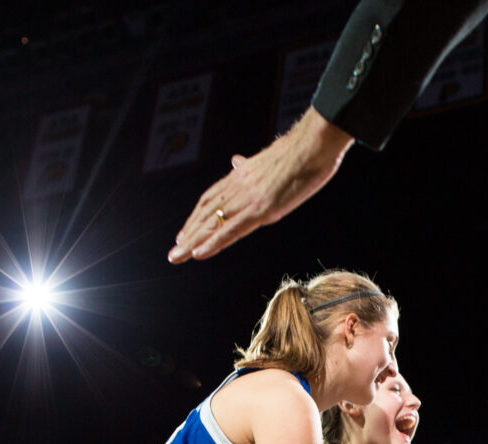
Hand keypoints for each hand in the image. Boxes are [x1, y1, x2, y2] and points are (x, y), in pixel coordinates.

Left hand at [168, 108, 354, 261]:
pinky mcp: (260, 209)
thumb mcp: (268, 158)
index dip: (196, 216)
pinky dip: (212, 242)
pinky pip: (231, 229)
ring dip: (192, 241)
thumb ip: (249, 166)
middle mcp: (238, 187)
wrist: (312, 145)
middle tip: (175, 251)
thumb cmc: (300, 152)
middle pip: (206, 212)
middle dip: (189, 233)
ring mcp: (248, 199)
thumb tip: (236, 161)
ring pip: (212, 223)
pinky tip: (198, 253)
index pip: (211, 199)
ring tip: (178, 256)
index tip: (186, 230)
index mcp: (241, 176)